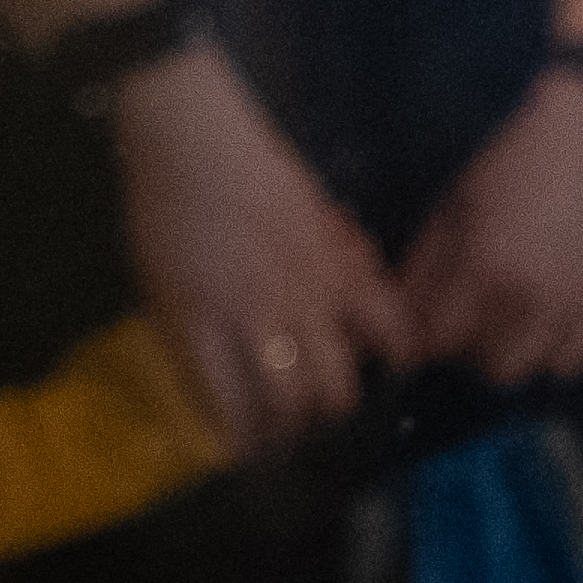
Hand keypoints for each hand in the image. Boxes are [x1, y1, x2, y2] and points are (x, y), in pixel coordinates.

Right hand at [112, 46, 400, 448]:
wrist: (188, 137)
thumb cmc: (250, 165)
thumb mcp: (315, 208)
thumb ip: (341, 253)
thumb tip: (360, 276)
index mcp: (337, 271)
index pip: (393, 338)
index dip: (394, 366)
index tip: (386, 378)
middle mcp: (302, 301)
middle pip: (336, 389)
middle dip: (327, 416)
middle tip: (313, 423)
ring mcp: (247, 315)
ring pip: (285, 405)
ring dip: (282, 432)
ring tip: (273, 440)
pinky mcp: (192, 322)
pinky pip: (219, 397)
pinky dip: (231, 430)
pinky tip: (233, 445)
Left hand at [395, 69, 582, 393]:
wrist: (581, 144)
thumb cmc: (507, 169)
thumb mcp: (449, 211)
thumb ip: (422, 273)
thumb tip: (397, 322)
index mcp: (485, 267)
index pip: (436, 343)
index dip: (420, 340)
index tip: (417, 328)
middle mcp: (531, 296)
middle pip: (483, 368)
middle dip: (466, 350)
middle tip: (463, 318)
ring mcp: (570, 306)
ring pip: (526, 370)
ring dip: (506, 353)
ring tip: (500, 318)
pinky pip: (565, 363)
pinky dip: (547, 351)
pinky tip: (536, 317)